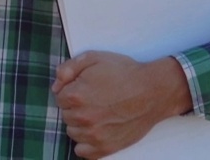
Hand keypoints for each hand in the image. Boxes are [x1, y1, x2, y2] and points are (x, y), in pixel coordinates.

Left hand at [52, 52, 191, 158]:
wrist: (153, 91)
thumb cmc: (124, 73)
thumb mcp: (93, 58)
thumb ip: (68, 68)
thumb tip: (56, 85)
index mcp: (76, 95)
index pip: (59, 97)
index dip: (71, 90)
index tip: (84, 87)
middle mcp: (83, 117)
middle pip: (65, 114)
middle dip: (75, 106)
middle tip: (94, 99)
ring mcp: (94, 135)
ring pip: (73, 132)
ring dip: (80, 124)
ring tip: (98, 113)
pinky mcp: (106, 147)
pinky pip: (83, 151)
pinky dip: (86, 143)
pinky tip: (96, 131)